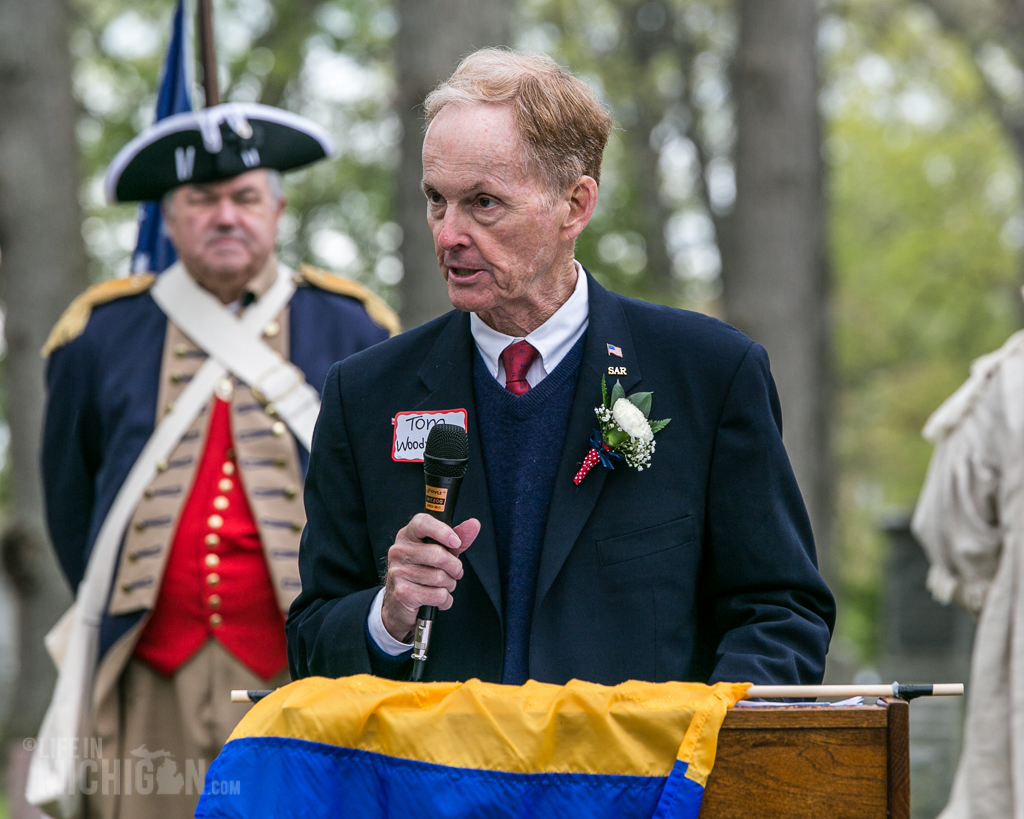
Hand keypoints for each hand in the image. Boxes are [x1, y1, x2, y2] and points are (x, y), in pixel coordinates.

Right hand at [381, 513, 481, 641]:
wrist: (401, 602)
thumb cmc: (424, 571)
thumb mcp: (442, 551)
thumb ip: (458, 538)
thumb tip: (474, 524)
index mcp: (408, 535)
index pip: (422, 523)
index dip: (442, 530)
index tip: (456, 542)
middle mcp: (399, 551)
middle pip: (438, 554)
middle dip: (454, 567)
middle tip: (454, 572)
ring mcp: (398, 572)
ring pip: (440, 577)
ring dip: (450, 585)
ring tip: (442, 586)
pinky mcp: (402, 593)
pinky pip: (438, 595)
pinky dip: (445, 600)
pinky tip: (438, 599)